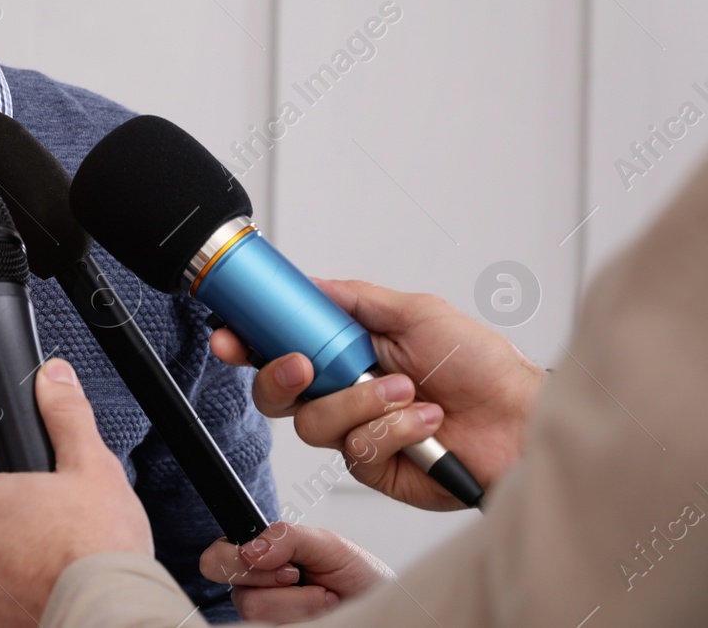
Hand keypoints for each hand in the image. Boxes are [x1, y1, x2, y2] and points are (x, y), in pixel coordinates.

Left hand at [0, 358, 152, 627]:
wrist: (105, 616)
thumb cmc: (96, 550)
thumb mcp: (90, 465)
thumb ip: (66, 416)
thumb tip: (54, 378)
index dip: (24, 500)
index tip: (50, 512)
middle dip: (15, 538)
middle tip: (57, 542)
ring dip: (12, 573)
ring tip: (56, 573)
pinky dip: (13, 605)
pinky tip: (46, 596)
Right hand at [200, 522, 393, 621]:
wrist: (380, 603)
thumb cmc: (357, 574)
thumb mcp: (327, 544)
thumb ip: (286, 537)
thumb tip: (249, 549)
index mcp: (258, 558)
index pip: (215, 559)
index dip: (241, 563)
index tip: (287, 567)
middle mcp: (256, 589)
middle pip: (238, 594)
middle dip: (279, 589)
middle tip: (304, 579)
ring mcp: (269, 617)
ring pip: (259, 616)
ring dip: (301, 606)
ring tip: (324, 599)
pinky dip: (307, 620)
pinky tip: (322, 617)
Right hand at [210, 279, 543, 509]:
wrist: (521, 419)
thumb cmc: (481, 365)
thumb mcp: (417, 312)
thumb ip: (356, 299)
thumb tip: (310, 284)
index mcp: (345, 351)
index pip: (279, 346)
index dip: (245, 342)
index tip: (228, 335)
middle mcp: (342, 392)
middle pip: (276, 393)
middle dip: (281, 378)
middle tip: (307, 365)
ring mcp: (355, 431)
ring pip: (312, 423)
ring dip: (361, 403)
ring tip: (408, 391)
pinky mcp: (373, 465)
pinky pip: (354, 449)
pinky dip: (392, 429)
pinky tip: (425, 420)